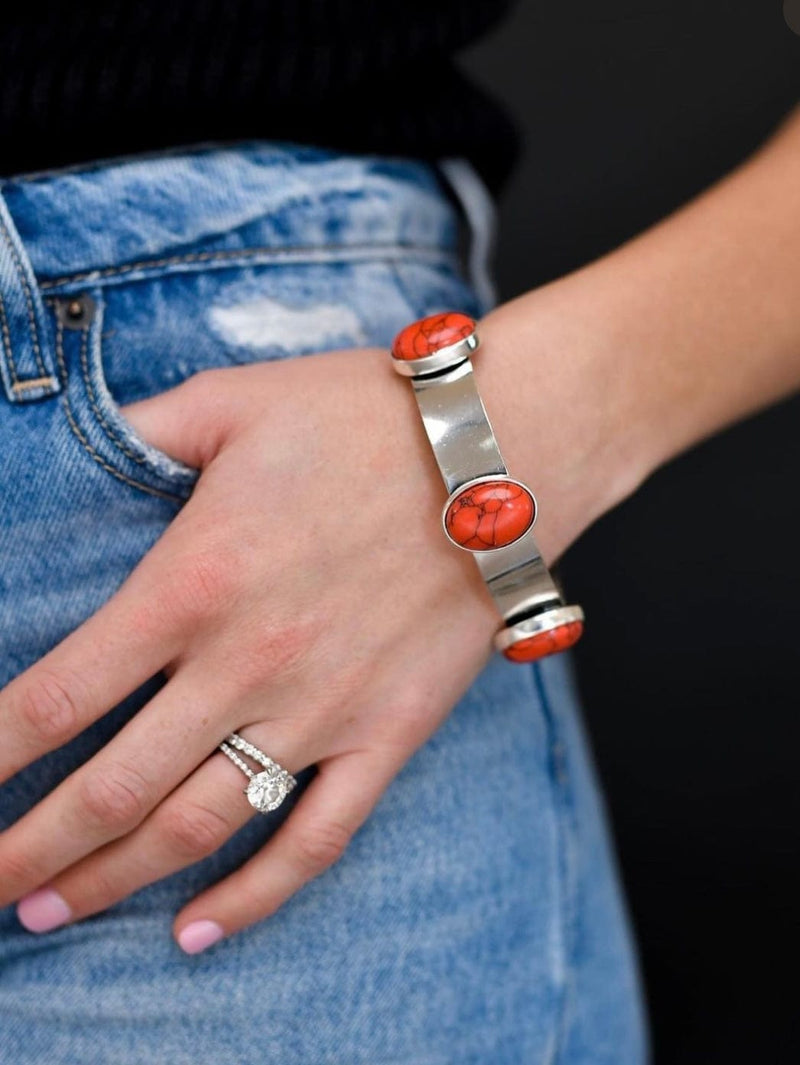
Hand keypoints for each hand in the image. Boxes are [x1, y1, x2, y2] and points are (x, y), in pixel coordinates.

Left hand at [0, 342, 567, 952]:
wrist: (498, 451)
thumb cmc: (360, 419)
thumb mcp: (230, 403)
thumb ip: (138, 431)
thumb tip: (63, 444)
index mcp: (195, 582)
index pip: (60, 697)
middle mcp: (249, 664)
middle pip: (112, 789)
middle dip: (30, 849)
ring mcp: (323, 711)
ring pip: (198, 827)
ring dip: (112, 880)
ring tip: (50, 913)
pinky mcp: (389, 733)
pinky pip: (317, 837)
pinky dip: (255, 895)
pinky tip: (198, 930)